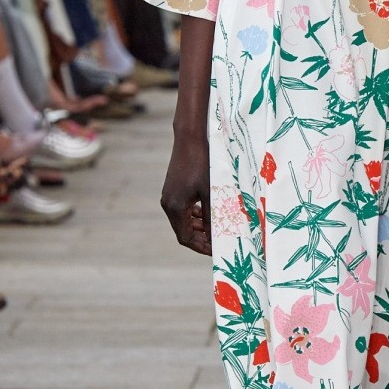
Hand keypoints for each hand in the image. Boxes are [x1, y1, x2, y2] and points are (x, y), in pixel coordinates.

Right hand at [161, 132, 210, 254]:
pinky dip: (195, 215)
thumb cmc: (203, 163)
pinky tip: (208, 213)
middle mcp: (168, 204)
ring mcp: (169, 196)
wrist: (190, 138)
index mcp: (175, 207)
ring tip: (217, 229)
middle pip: (184, 231)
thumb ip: (212, 215)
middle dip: (201, 238)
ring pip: (184, 220)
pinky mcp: (173, 189)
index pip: (185, 238)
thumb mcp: (210, 192)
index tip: (217, 250)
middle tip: (220, 241)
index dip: (201, 247)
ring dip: (199, 227)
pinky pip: (183, 209)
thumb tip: (217, 236)